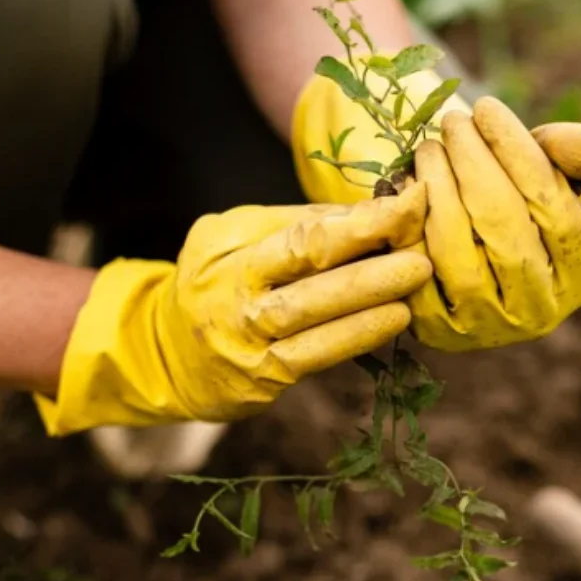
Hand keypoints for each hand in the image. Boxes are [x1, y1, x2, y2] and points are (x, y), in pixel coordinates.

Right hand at [34, 185, 429, 434]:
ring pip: (314, 317)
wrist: (159, 354)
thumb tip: (366, 209)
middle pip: (309, 270)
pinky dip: (356, 336)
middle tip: (421, 244)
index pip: (302, 232)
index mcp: (230, 252)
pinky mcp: (261, 380)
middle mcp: (235, 297)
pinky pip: (316, 356)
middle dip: (371, 255)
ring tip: (416, 279)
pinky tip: (393, 320)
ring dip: (371, 298)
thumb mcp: (232, 238)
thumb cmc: (212, 284)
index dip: (359, 219)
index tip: (409, 200)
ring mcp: (247, 342)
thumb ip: (291, 224)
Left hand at [290, 64, 580, 350]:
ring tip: (429, 148)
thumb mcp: (550, 174)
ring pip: (457, 252)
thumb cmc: (518, 201)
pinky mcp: (438, 333)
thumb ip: (571, 154)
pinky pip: (416, 271)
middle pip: (505, 226)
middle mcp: (542, 311)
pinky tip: (407, 187)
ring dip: (438, 188)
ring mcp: (488, 328)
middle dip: (472, 163)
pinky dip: (409, 225)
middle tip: (452, 122)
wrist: (469, 256)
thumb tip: (578, 145)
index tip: (487, 108)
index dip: (519, 153)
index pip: (556, 208)